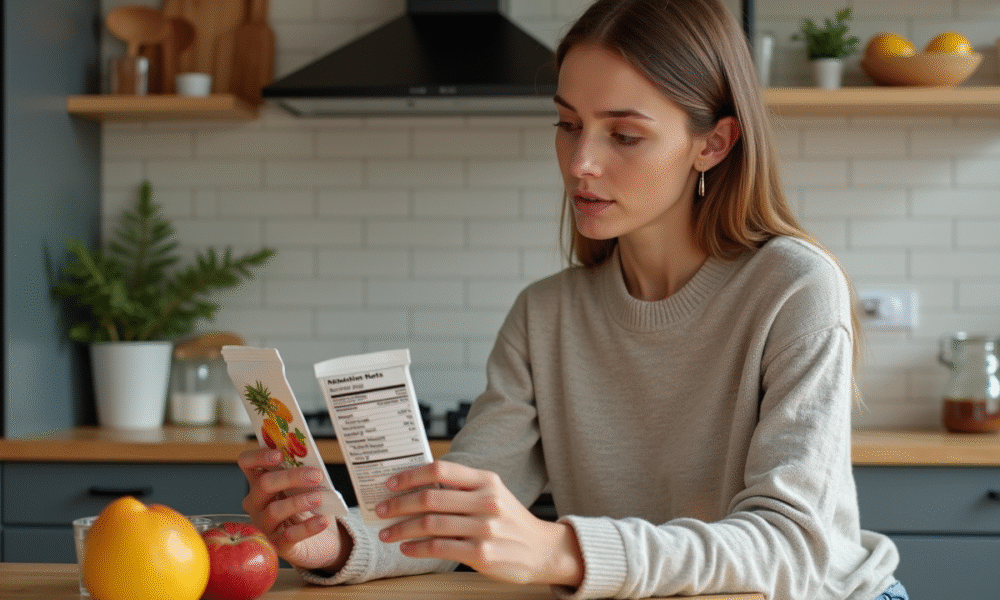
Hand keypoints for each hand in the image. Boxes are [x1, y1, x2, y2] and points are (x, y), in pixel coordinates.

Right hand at [237, 448, 351, 570]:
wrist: (320, 539)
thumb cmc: (308, 506)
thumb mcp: (305, 486)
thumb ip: (303, 472)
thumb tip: (311, 461)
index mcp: (260, 482)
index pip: (247, 464)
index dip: (259, 457)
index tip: (279, 454)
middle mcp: (256, 503)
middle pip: (264, 484)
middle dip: (290, 477)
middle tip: (315, 476)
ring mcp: (264, 525)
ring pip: (274, 510)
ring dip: (298, 502)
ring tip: (318, 498)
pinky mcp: (278, 545)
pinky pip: (290, 535)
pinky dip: (308, 527)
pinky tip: (322, 520)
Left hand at [375, 461, 583, 586]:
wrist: (542, 550)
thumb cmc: (510, 520)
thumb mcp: (493, 493)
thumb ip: (462, 488)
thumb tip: (416, 487)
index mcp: (487, 480)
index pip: (441, 470)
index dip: (410, 476)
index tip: (390, 484)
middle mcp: (486, 501)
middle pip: (430, 498)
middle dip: (398, 504)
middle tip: (380, 510)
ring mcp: (485, 528)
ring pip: (430, 524)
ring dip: (401, 528)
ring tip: (387, 533)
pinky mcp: (481, 554)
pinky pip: (439, 548)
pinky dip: (417, 548)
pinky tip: (407, 548)